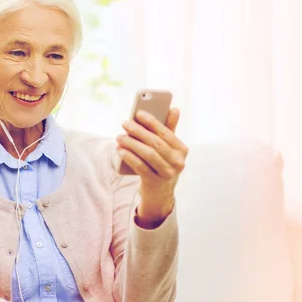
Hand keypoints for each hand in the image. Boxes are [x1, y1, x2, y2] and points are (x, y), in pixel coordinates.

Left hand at [116, 108, 188, 224]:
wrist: (159, 193)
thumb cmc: (162, 163)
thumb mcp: (168, 149)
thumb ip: (169, 129)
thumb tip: (174, 108)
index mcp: (182, 150)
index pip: (166, 132)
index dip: (152, 122)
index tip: (138, 113)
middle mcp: (178, 162)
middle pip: (156, 143)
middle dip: (138, 131)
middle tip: (125, 123)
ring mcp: (167, 173)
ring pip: (147, 154)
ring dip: (131, 143)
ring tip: (119, 136)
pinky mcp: (154, 182)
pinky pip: (140, 166)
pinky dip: (129, 157)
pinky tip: (120, 150)